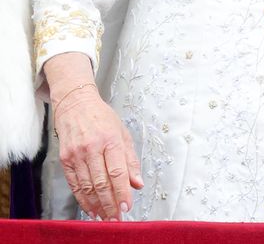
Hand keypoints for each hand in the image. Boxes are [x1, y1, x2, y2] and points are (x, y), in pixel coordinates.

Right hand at [53, 86, 142, 220]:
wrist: (76, 105)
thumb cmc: (102, 118)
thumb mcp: (122, 133)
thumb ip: (130, 160)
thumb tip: (137, 183)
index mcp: (111, 140)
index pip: (118, 172)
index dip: (122, 192)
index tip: (127, 206)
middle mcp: (92, 148)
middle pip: (102, 183)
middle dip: (110, 204)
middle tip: (116, 219)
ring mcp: (77, 155)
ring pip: (87, 187)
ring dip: (97, 205)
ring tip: (105, 217)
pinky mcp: (65, 160)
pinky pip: (75, 185)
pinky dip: (83, 199)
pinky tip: (91, 208)